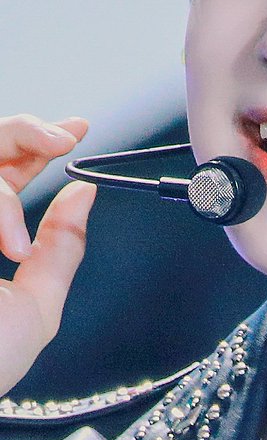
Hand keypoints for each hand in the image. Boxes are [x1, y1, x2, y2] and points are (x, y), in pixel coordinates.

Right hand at [0, 114, 95, 395]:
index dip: (39, 141)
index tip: (79, 130)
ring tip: (13, 245)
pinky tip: (3, 245)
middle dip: (28, 132)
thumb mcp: (35, 308)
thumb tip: (85, 194)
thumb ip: (62, 250)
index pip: (6, 170)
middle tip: (63, 142)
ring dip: (4, 194)